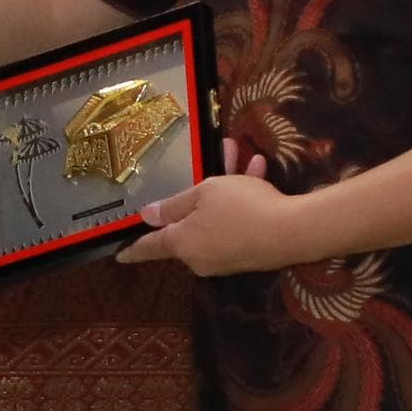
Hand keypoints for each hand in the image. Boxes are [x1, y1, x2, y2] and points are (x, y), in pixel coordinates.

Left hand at [122, 137, 305, 275]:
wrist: (292, 230)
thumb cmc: (241, 207)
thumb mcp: (204, 193)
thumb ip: (173, 205)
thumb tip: (147, 217)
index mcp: (182, 243)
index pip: (150, 246)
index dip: (134, 249)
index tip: (119, 255)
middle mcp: (199, 256)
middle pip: (188, 224)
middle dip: (198, 193)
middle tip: (206, 165)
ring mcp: (224, 258)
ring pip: (216, 218)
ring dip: (225, 189)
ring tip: (236, 152)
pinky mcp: (248, 255)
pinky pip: (236, 224)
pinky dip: (242, 201)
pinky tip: (257, 169)